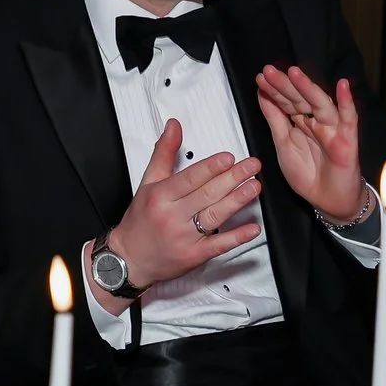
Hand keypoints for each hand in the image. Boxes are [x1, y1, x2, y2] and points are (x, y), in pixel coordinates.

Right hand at [101, 119, 262, 302]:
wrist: (130, 259)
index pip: (190, 179)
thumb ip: (163, 153)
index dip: (211, 168)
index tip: (229, 158)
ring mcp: (184, 238)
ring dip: (237, 201)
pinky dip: (237, 237)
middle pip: (206, 195)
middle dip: (232, 179)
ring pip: (215, 216)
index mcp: (161, 196)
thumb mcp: (147, 182)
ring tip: (255, 187)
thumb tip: (174, 126)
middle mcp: (172, 216)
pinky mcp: (194, 256)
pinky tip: (252, 228)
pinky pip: (218, 246)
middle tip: (252, 166)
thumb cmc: (140, 220)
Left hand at [255, 65, 365, 222]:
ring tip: (294, 73)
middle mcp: (316, 121)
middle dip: (285, 85)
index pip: (286, 101)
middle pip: (300, 99)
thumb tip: (263, 95)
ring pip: (321, 104)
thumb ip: (275, 119)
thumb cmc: (308, 174)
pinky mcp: (347, 139)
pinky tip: (343, 86)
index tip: (260, 77)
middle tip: (269, 71)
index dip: (274, 90)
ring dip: (308, 88)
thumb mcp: (283, 145)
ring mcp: (332, 128)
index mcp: (301, 122)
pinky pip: (349, 118)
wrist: (327, 200)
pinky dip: (347, 102)